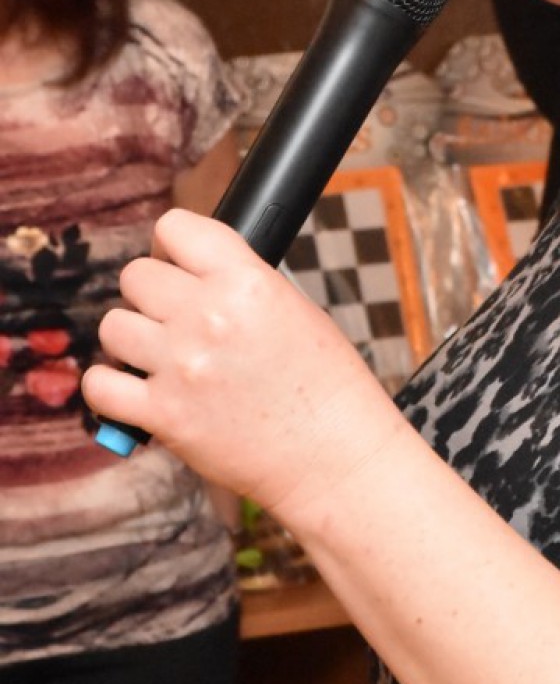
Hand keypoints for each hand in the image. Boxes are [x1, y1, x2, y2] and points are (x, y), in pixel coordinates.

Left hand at [83, 209, 397, 521]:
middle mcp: (207, 316)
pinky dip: (111, 387)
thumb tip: (188, 277)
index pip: (175, 227)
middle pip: (135, 276)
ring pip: (113, 326)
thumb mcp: (295, 310)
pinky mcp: (163, 415)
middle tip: (175, 320)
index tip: (178, 265)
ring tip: (162, 358)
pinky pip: (100, 385)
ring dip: (132, 340)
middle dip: (152, 295)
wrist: (334, 456)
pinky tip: (137, 390)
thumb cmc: (326, 386)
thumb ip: (238, 286)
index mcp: (246, 282)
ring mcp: (181, 366)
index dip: (172, 247)